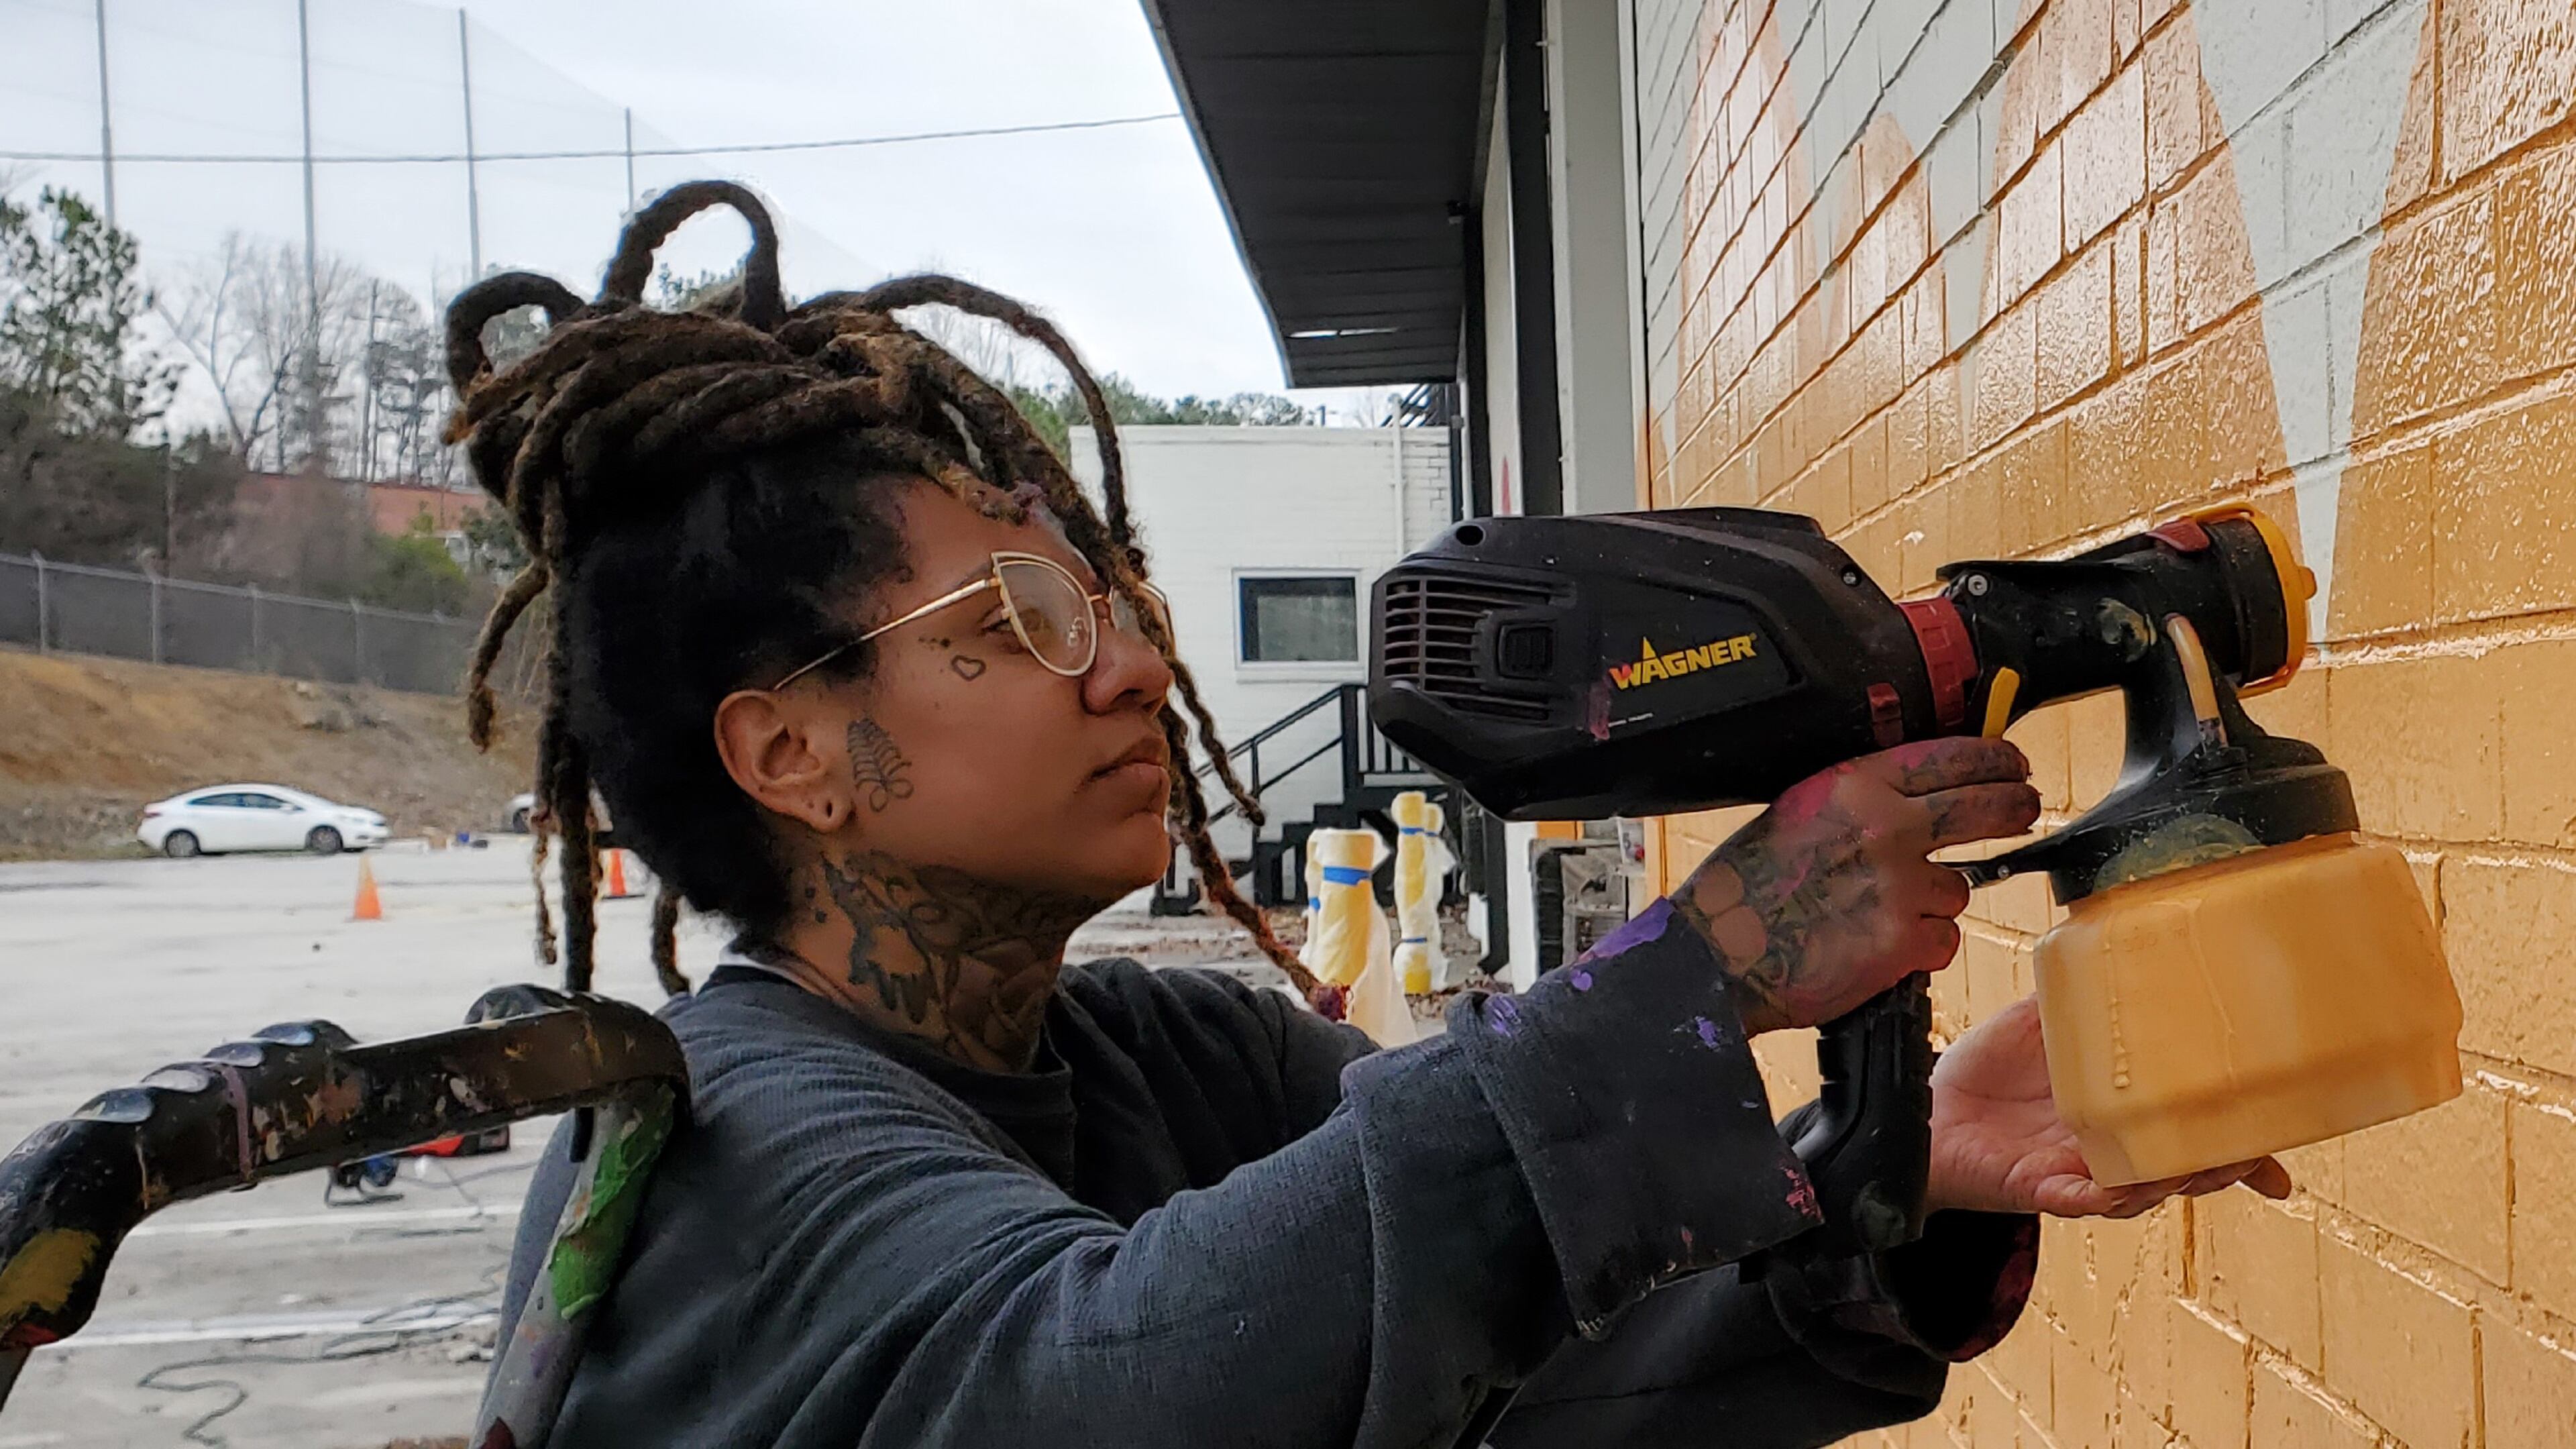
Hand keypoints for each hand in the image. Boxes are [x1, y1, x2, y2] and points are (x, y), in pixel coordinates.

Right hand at [1674, 738, 2040, 1032]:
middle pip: (1987, 808)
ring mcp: (1901, 886)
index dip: (1995, 759)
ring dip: (1933, 901)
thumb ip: (1858, 798)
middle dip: (2015, 807)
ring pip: (1957, 888)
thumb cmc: (1742, 890)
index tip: (2013, 764)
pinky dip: (1920, 946)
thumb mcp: (1797, 812)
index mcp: (1853, 785)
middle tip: (2024, 809)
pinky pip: (1942, 938)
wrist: (1719, 957)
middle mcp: (1886, 827)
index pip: (1951, 756)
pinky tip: (1875, 946)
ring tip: (1876, 913)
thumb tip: (1916, 795)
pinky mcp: (1906, 941)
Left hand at [1927, 995, 2292, 1215]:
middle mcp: (2108, 1152)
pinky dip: (2102, 1198)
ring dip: (2173, 1182)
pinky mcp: (2037, 1188)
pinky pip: (2078, 1202)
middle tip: (2252, 1155)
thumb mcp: (2039, 1023)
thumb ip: (2079, 995)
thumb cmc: (1987, 1073)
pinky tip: (2122, 1188)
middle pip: (2184, 1170)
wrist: (1927, 1111)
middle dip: (2224, 1167)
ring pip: (2141, 1192)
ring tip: (2200, 1167)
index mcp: (2120, 1114)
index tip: (2282, 1155)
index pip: (2194, 1134)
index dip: (2243, 1150)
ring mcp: (2077, 1175)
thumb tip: (2113, 942)